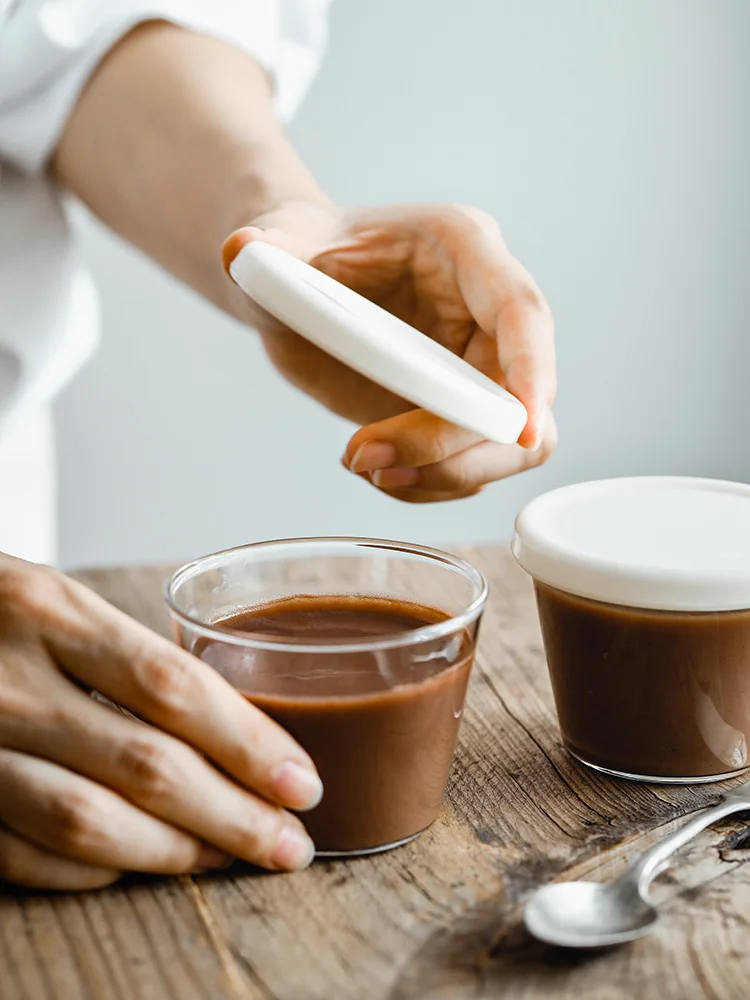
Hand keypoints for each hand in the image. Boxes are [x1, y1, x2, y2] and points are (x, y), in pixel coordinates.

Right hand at [0, 554, 321, 889]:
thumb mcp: (54, 598)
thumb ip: (124, 655)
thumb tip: (233, 729)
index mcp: (47, 608)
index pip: (172, 686)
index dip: (248, 742)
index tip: (302, 782)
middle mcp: (7, 678)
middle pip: (143, 764)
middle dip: (231, 814)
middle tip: (288, 842)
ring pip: (85, 823)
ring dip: (172, 852)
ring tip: (230, 854)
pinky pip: (22, 855)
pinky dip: (91, 869)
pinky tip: (138, 863)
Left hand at [223, 202, 556, 502]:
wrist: (297, 289)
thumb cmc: (299, 251)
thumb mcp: (278, 240)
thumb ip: (265, 247)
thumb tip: (239, 252)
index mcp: (462, 249)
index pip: (521, 313)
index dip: (533, 372)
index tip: (525, 430)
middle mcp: (484, 312)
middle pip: (517, 398)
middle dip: (455, 445)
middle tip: (368, 459)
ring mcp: (476, 366)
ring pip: (507, 446)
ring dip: (441, 475)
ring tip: (361, 464)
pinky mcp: (457, 411)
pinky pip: (470, 466)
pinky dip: (425, 484)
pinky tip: (371, 468)